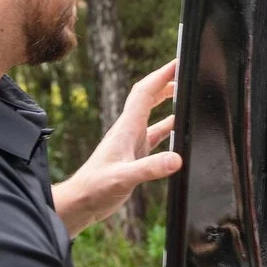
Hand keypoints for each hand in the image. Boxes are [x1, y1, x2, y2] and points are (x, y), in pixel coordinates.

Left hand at [53, 60, 179, 234]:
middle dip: (165, 83)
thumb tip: (177, 158)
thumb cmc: (95, 188)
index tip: (177, 63)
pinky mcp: (134, 158)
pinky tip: (178, 135)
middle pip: (148, 98)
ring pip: (152, 117)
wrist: (81, 202)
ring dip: (167, 104)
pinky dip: (167, 131)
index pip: (144, 93)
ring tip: (185, 98)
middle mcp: (129, 132)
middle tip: (184, 75)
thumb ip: (150, 168)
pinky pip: (154, 138)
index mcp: (126, 129)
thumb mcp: (124, 177)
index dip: (161, 75)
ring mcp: (131, 144)